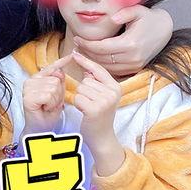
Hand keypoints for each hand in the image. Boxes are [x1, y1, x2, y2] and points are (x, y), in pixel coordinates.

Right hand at [22, 53, 73, 134]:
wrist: (40, 129)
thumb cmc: (48, 113)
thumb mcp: (57, 94)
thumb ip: (58, 81)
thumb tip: (60, 69)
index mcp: (37, 78)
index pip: (52, 67)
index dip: (62, 62)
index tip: (71, 55)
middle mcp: (30, 80)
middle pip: (56, 79)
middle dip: (58, 94)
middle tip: (51, 103)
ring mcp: (28, 88)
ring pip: (53, 87)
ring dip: (55, 100)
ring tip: (48, 106)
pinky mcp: (28, 97)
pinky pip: (48, 95)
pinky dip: (50, 104)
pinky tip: (44, 108)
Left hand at [72, 51, 124, 175]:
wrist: (102, 137)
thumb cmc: (99, 115)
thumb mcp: (103, 96)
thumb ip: (97, 82)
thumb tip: (86, 69)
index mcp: (116, 87)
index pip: (98, 69)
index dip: (85, 61)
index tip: (75, 52)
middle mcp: (112, 93)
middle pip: (86, 81)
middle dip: (84, 91)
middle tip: (91, 103)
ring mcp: (104, 101)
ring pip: (81, 89)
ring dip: (80, 98)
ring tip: (88, 108)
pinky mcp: (94, 109)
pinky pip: (78, 98)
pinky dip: (78, 104)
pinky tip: (85, 112)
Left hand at [73, 6, 172, 75]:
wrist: (164, 30)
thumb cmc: (148, 18)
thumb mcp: (137, 10)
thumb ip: (124, 13)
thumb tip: (112, 19)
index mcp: (130, 43)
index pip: (101, 47)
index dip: (86, 44)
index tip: (77, 39)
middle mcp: (132, 57)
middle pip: (101, 59)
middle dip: (86, 53)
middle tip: (75, 46)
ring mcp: (134, 65)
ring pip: (106, 67)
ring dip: (92, 61)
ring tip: (82, 52)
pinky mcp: (135, 68)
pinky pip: (114, 70)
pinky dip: (102, 65)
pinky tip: (94, 58)